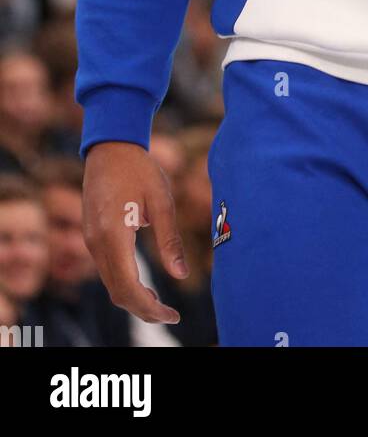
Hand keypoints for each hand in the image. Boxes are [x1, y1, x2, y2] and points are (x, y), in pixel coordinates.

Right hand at [82, 141, 187, 323]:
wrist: (110, 147)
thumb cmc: (139, 169)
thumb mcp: (162, 201)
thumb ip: (170, 240)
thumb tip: (181, 275)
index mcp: (113, 236)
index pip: (128, 287)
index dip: (149, 308)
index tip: (172, 315)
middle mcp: (96, 243)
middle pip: (117, 292)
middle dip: (142, 309)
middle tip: (170, 315)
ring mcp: (90, 241)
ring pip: (110, 284)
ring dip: (133, 298)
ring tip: (161, 304)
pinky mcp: (91, 236)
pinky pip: (106, 270)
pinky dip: (124, 284)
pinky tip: (144, 284)